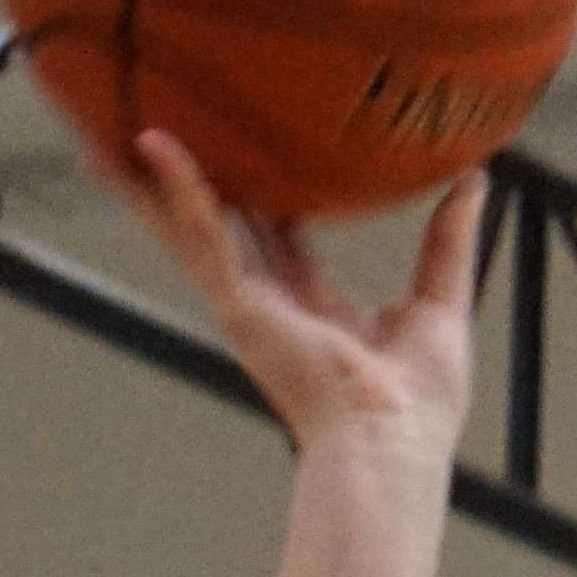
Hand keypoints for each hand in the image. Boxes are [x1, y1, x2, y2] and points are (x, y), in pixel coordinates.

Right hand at [120, 131, 482, 467]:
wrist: (395, 440)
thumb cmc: (419, 400)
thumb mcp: (440, 300)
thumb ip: (448, 240)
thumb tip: (474, 179)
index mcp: (313, 306)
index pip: (277, 237)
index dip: (258, 196)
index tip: (244, 151)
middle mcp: (271, 304)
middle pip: (215, 229)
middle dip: (178, 188)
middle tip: (143, 137)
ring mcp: (248, 306)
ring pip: (188, 228)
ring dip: (147, 184)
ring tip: (103, 138)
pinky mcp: (239, 308)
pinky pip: (203, 236)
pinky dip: (178, 191)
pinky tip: (151, 147)